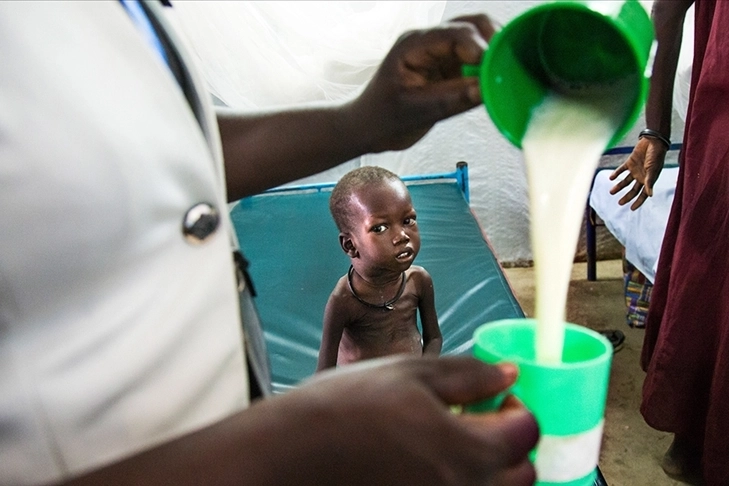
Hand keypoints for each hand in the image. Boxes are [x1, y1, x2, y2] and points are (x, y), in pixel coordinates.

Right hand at [65, 356, 535, 485]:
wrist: (291, 453)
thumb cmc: (345, 408)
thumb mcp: (410, 375)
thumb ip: (469, 375)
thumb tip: (509, 374)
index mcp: (466, 452)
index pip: (526, 434)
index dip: (518, 409)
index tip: (498, 397)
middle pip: (520, 476)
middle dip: (511, 444)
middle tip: (481, 420)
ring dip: (490, 468)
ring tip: (455, 442)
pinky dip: (460, 482)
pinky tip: (430, 460)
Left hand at [349, 14, 496, 152]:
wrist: (369, 128)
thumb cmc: (381, 118)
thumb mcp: (415, 111)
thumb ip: (451, 99)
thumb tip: (484, 90)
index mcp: (414, 45)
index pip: (454, 34)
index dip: (478, 47)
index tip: (492, 69)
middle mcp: (429, 42)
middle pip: (472, 25)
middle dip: (493, 43)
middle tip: (505, 68)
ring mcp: (440, 53)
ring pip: (478, 38)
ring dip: (493, 54)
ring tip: (502, 76)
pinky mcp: (449, 68)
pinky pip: (476, 60)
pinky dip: (489, 68)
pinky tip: (495, 83)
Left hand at [609, 136, 667, 209]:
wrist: (653, 141)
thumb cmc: (656, 155)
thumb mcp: (653, 170)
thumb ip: (650, 182)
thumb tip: (650, 195)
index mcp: (649, 179)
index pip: (643, 194)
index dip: (638, 202)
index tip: (632, 209)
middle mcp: (642, 176)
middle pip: (633, 190)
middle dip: (627, 197)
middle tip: (619, 203)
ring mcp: (635, 170)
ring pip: (625, 181)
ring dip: (619, 187)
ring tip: (611, 192)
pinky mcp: (630, 162)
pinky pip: (621, 170)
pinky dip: (616, 174)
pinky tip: (611, 178)